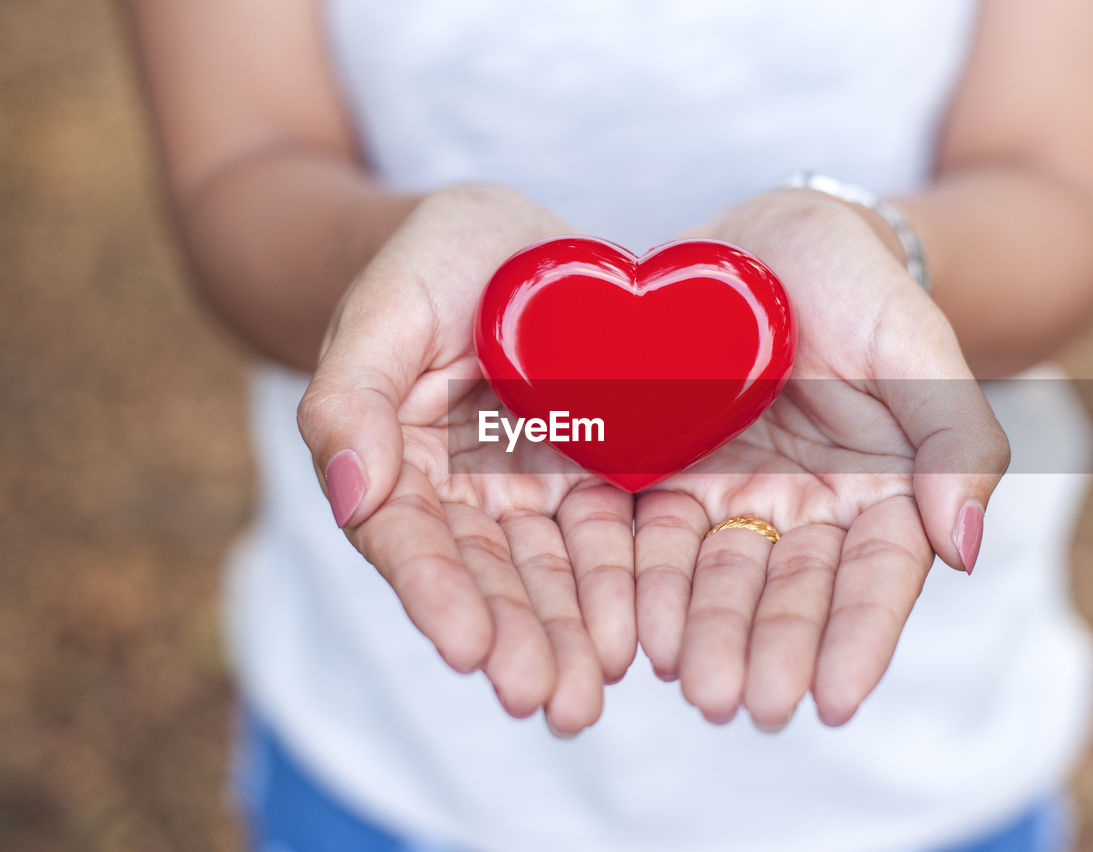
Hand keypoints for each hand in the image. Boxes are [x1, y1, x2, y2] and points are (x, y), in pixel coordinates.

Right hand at [297, 185, 635, 734]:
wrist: (507, 241)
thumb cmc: (431, 258)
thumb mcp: (387, 303)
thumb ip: (354, 394)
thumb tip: (350, 491)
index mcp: (396, 460)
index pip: (409, 538)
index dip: (437, 594)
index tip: (469, 649)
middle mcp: (461, 493)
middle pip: (486, 578)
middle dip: (516, 641)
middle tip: (548, 704)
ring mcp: (530, 492)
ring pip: (550, 576)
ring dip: (569, 638)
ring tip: (588, 697)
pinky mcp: (594, 479)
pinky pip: (611, 538)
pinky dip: (621, 588)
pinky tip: (639, 638)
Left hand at [634, 189, 1009, 728]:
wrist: (766, 236)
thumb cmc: (856, 280)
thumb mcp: (916, 339)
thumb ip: (955, 437)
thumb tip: (967, 549)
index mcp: (883, 488)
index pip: (877, 576)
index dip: (859, 637)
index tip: (836, 702)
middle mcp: (809, 508)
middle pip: (791, 591)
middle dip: (769, 650)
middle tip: (744, 706)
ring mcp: (737, 495)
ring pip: (721, 578)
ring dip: (707, 634)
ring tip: (691, 685)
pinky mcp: (669, 474)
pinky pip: (658, 536)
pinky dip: (651, 583)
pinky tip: (639, 628)